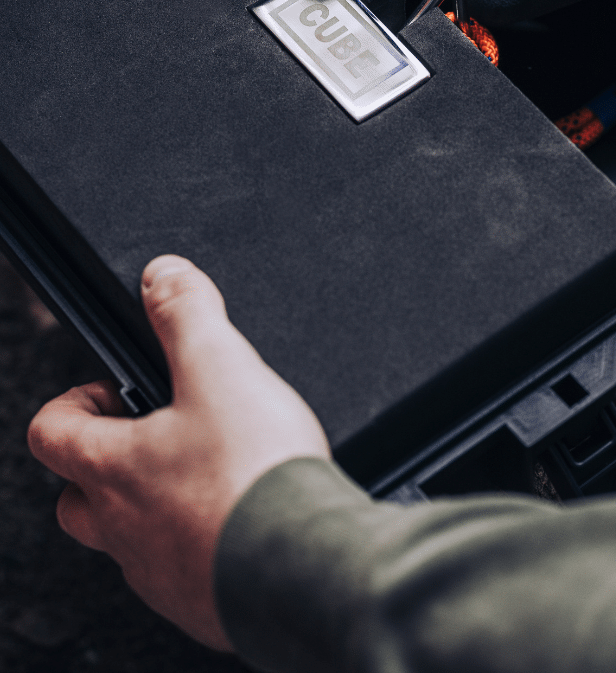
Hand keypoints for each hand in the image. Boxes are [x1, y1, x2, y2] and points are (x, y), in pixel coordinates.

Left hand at [26, 255, 330, 649]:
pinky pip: (179, 570)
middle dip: (104, 460)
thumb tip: (162, 275)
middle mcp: (122, 527)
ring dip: (151, 504)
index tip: (111, 390)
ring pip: (127, 537)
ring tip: (205, 476)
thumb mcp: (222, 368)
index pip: (51, 432)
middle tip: (153, 435)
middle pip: (77, 496)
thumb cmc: (255, 476)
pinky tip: (239, 520)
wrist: (303, 562)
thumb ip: (188, 314)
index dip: (73, 401)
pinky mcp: (199, 601)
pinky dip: (197, 542)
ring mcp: (158, 570)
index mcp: (114, 467)